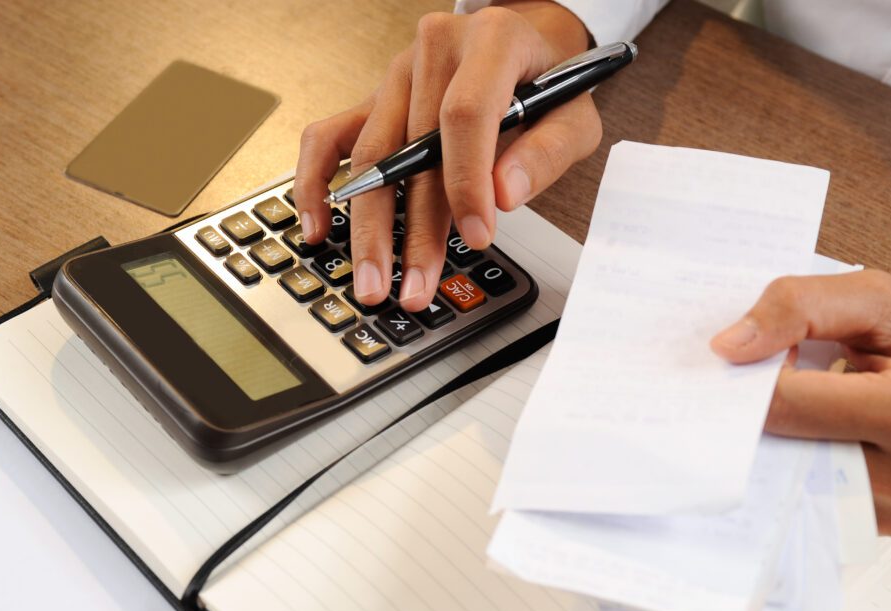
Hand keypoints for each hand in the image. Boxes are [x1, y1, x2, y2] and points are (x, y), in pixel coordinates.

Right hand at [293, 2, 599, 310]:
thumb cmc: (548, 81)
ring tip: (373, 281)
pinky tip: (319, 229)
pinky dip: (316, 183)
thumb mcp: (574, 114)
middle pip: (410, 147)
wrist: (524, 45)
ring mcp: (396, 77)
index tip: (476, 237)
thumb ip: (546, 152)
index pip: (465, 115)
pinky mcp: (373, 101)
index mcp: (490, 42)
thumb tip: (503, 196)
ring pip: (369, 156)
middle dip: (412, 229)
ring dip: (370, 227)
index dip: (467, 182)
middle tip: (413, 288)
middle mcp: (434, 52)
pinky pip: (328, 138)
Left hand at [710, 270, 890, 535]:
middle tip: (758, 379)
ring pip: (794, 476)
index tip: (749, 355)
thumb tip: (727, 348)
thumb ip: (796, 307)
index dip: (753, 377)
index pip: (787, 405)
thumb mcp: (873, 297)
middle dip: (761, 413)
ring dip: (780, 439)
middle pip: (786, 450)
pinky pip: (816, 494)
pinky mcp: (887, 521)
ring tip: (801, 401)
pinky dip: (803, 460)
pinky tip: (817, 430)